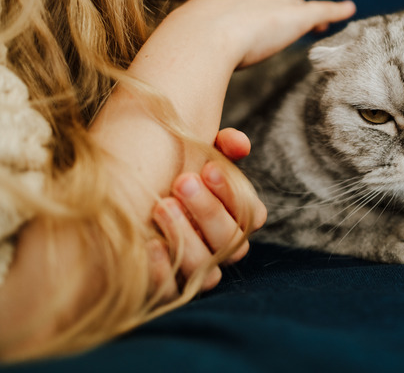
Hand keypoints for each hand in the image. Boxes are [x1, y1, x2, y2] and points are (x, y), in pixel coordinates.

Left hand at [148, 128, 264, 296]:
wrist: (119, 199)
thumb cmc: (166, 172)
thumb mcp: (193, 153)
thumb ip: (219, 144)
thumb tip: (237, 143)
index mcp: (235, 218)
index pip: (252, 215)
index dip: (233, 193)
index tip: (209, 167)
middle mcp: (221, 249)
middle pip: (232, 241)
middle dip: (209, 210)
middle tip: (181, 181)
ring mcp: (197, 272)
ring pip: (209, 271)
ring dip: (187, 238)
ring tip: (161, 206)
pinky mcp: (169, 290)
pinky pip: (175, 293)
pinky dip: (164, 271)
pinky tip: (148, 243)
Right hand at [167, 0, 355, 68]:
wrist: (202, 39)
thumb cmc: (192, 42)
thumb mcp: (199, 32)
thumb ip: (212, 33)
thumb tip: (206, 52)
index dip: (261, 10)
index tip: (260, 22)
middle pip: (279, 0)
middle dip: (280, 14)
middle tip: (276, 34)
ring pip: (295, 9)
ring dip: (301, 19)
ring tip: (315, 28)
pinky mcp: (296, 15)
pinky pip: (322, 10)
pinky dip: (335, 11)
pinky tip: (349, 10)